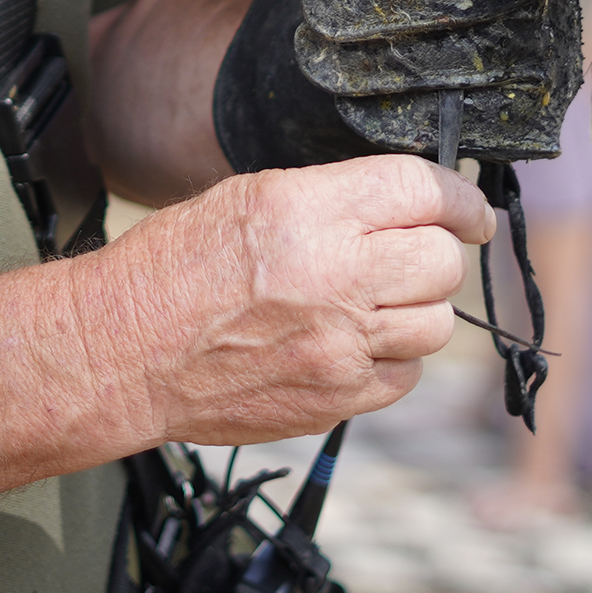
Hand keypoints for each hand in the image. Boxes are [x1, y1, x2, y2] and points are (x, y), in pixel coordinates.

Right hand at [77, 155, 495, 447]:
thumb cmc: (173, 268)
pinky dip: (391, 358)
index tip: (467, 210)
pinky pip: (405, 376)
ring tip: (373, 300)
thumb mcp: (248, 198)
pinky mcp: (335, 400)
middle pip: (441, 261)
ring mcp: (338, 347)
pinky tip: (353, 342)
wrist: (124, 352)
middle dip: (435, 252)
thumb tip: (402, 203)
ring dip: (416, 308)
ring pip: (436, 324)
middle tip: (409, 253)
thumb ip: (332, 199)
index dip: (460, 198)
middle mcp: (333, 278)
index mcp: (308, 213)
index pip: (423, 192)